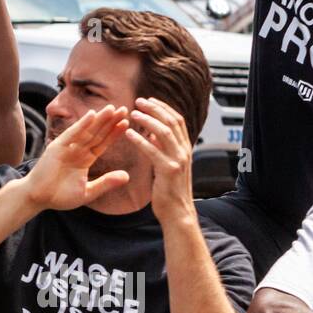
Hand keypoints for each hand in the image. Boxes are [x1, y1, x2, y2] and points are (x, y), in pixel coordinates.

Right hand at [22, 106, 130, 210]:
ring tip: (112, 109)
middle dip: (110, 121)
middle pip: (97, 133)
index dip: (114, 133)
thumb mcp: (87, 192)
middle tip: (125, 109)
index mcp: (84, 159)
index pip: (102, 143)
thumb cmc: (59, 196)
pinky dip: (81, 124)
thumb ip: (106, 183)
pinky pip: (72, 134)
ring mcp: (67, 147)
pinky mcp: (57, 147)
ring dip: (99, 119)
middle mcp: (77, 150)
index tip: (127, 122)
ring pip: (87, 131)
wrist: (37, 198)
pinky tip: (92, 115)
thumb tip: (127, 176)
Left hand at [125, 96, 195, 224]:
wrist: (177, 212)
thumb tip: (151, 133)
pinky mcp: (169, 171)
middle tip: (138, 101)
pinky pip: (153, 151)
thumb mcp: (167, 164)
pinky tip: (128, 134)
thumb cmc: (169, 190)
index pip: (177, 120)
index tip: (149, 100)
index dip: (163, 108)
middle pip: (171, 121)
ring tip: (132, 113)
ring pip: (164, 132)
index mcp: (185, 148)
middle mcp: (184, 151)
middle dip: (155, 108)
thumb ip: (162, 148)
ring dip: (147, 120)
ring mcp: (178, 160)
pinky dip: (140, 140)